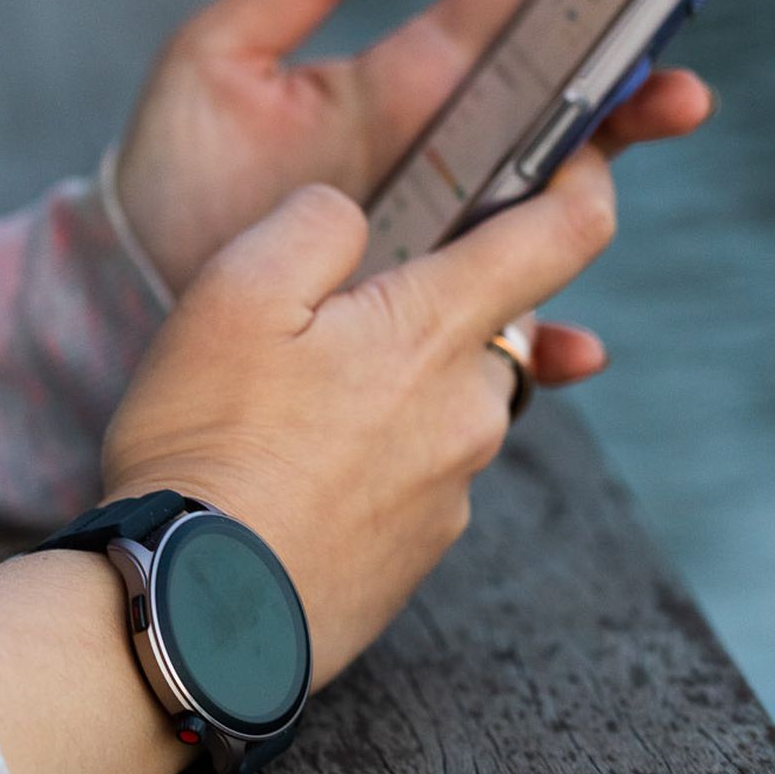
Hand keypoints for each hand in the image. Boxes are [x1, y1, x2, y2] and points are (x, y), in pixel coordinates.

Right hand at [102, 148, 621, 689]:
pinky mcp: (419, 556)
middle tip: (339, 321)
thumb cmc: (206, 446)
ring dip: (394, 395)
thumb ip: (313, 225)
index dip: (582, 183)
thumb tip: (356, 217)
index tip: (577, 162)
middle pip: (493, 329)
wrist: (192, 611)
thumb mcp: (232, 293)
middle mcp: (470, 413)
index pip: (563, 237)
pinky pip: (416, 481)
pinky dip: (371, 468)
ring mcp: (451, 494)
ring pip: (448, 409)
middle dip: (436, 310)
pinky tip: (293, 480)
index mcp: (436, 330)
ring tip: (291, 416)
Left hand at [114, 0, 717, 388]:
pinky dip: (550, 341)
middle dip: (644, 50)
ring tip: (666, 110)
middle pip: (575, 91)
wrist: (133, 296)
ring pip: (565, 198)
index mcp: (416, 75)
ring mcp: (452, 234)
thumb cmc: (169, 181)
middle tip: (688, 20)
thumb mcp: (216, 63)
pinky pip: (509, 326)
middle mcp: (455, 150)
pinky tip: (570, 339)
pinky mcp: (432, 316)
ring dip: (618, 163)